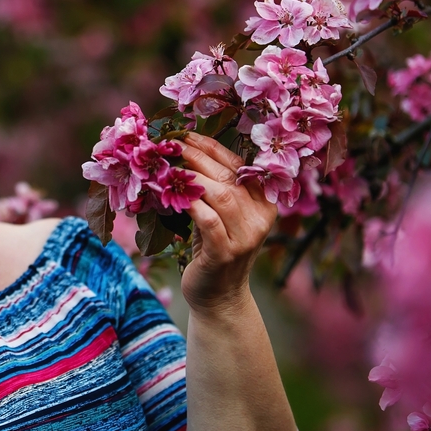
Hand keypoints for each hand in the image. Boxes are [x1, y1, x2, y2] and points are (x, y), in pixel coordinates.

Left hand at [176, 132, 277, 310]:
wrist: (219, 297)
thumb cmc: (214, 250)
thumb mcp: (220, 216)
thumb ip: (213, 189)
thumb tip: (182, 152)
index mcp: (264, 202)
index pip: (238, 165)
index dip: (211, 147)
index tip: (184, 134)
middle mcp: (261, 217)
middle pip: (228, 177)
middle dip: (196, 157)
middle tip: (169, 145)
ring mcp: (246, 237)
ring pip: (220, 195)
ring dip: (190, 178)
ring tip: (166, 167)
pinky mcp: (226, 253)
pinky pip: (208, 221)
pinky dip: (191, 204)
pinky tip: (173, 196)